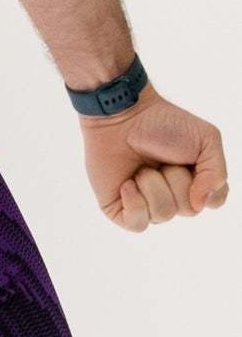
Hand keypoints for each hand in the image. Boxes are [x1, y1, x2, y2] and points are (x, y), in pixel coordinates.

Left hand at [79, 87, 227, 230]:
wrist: (121, 112)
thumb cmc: (162, 122)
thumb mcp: (206, 139)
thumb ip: (216, 174)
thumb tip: (201, 205)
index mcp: (194, 184)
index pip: (214, 202)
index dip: (205, 183)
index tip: (189, 160)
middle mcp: (172, 197)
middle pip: (188, 209)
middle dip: (175, 178)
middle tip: (160, 158)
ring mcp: (146, 204)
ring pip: (163, 214)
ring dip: (152, 184)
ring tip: (141, 166)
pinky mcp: (120, 208)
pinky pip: (137, 224)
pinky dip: (135, 202)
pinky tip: (127, 183)